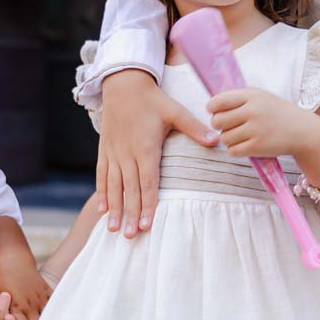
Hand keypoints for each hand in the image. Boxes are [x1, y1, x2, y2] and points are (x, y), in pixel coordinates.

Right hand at [97, 70, 219, 238]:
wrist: (123, 84)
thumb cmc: (152, 100)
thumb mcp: (175, 111)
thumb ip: (195, 128)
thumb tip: (217, 141)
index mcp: (146, 148)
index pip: (149, 183)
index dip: (148, 205)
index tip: (147, 224)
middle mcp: (128, 154)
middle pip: (130, 190)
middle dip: (131, 214)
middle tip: (130, 236)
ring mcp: (114, 153)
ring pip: (114, 187)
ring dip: (115, 209)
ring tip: (113, 229)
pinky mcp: (105, 150)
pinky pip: (102, 176)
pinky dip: (102, 193)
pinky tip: (102, 210)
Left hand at [206, 87, 309, 160]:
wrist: (302, 130)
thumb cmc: (277, 113)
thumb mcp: (260, 97)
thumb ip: (237, 98)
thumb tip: (211, 105)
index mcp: (251, 96)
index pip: (217, 101)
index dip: (213, 109)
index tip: (218, 112)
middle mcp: (252, 111)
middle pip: (216, 121)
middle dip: (220, 126)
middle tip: (231, 126)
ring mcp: (255, 129)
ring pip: (224, 138)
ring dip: (229, 139)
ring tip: (242, 136)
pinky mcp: (258, 147)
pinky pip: (232, 151)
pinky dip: (236, 150)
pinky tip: (246, 145)